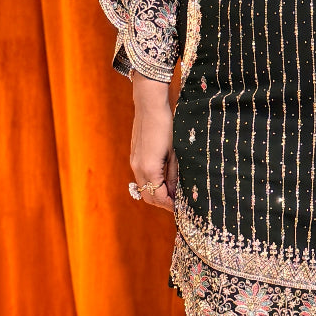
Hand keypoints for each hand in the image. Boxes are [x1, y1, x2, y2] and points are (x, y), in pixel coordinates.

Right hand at [130, 75, 178, 211]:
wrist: (149, 107)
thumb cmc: (167, 127)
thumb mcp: (175, 153)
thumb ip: (174, 175)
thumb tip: (177, 193)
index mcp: (149, 169)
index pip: (159, 197)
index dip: (170, 205)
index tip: (182, 209)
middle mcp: (138, 168)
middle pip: (149, 197)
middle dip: (163, 203)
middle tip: (178, 205)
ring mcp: (134, 162)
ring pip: (144, 188)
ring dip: (157, 193)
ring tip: (173, 193)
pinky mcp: (134, 157)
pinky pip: (141, 178)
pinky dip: (152, 184)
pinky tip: (165, 180)